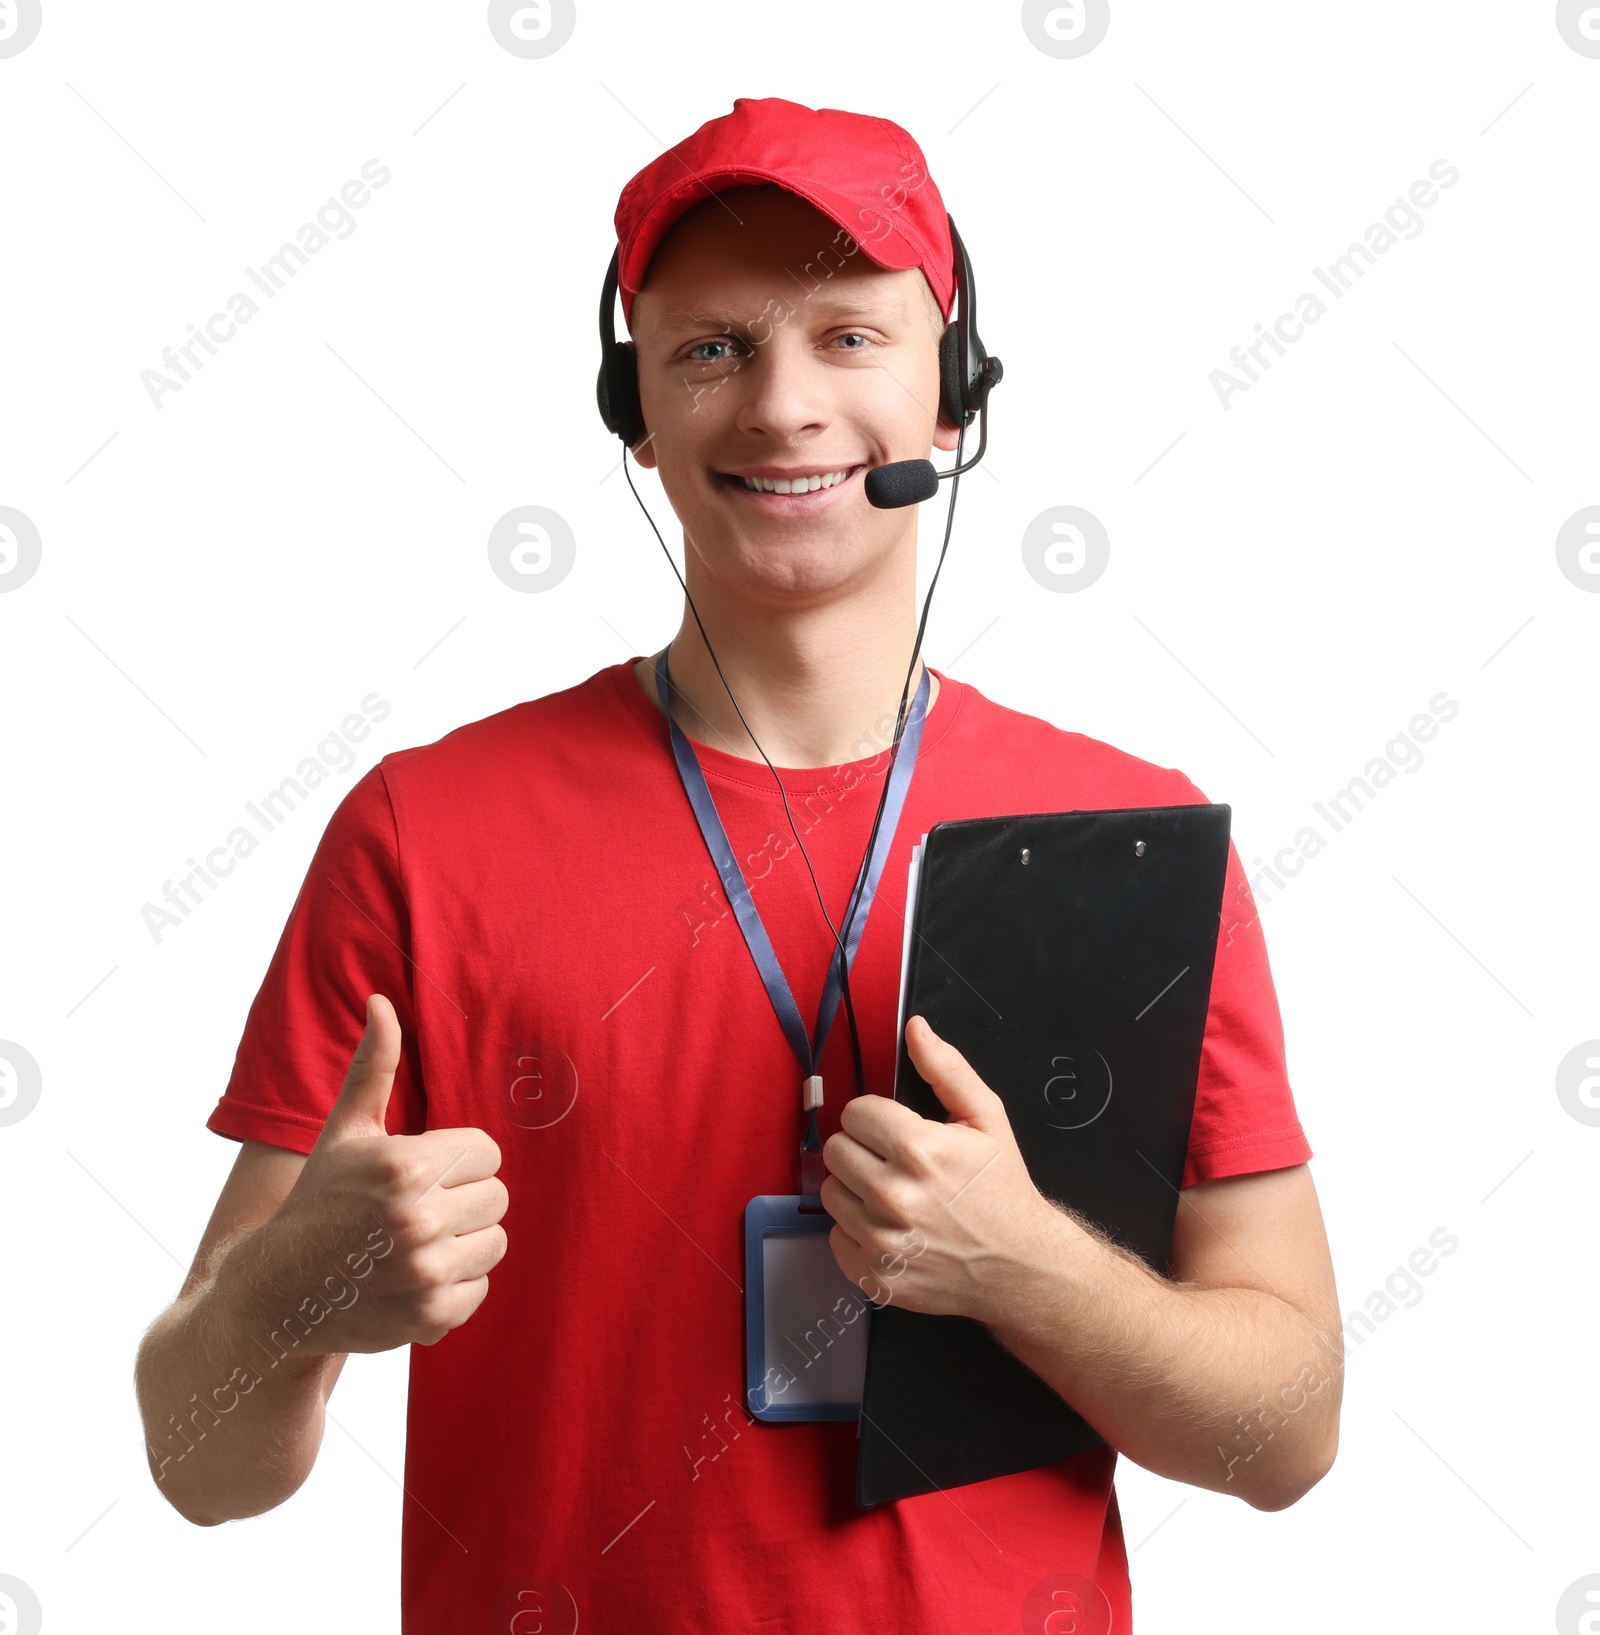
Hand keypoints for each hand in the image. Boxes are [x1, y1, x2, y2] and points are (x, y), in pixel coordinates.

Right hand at [247, 994, 508, 1351]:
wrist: (278, 1293)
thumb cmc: (321, 1199)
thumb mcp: (345, 1129)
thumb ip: (373, 1066)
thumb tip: (381, 1001)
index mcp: (405, 1165)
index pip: (488, 1152)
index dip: (458, 1160)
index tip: (421, 1173)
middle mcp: (418, 1218)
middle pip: (498, 1196)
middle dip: (464, 1199)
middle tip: (419, 1209)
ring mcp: (425, 1271)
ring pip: (496, 1241)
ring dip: (464, 1242)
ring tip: (417, 1243)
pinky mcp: (431, 1317)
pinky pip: (480, 1288)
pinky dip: (454, 1286)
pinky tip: (412, 1279)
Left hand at [820, 1015, 1061, 1322]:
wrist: (1021, 1266)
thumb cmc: (1003, 1189)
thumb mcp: (987, 1119)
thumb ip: (947, 1069)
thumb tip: (915, 1027)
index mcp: (918, 1149)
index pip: (855, 1112)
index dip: (878, 1118)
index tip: (899, 1134)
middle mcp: (893, 1195)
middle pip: (836, 1150)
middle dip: (864, 1151)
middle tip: (897, 1165)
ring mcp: (882, 1241)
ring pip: (831, 1192)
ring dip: (856, 1190)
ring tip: (895, 1197)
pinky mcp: (874, 1277)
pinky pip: (835, 1237)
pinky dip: (857, 1232)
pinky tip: (892, 1229)